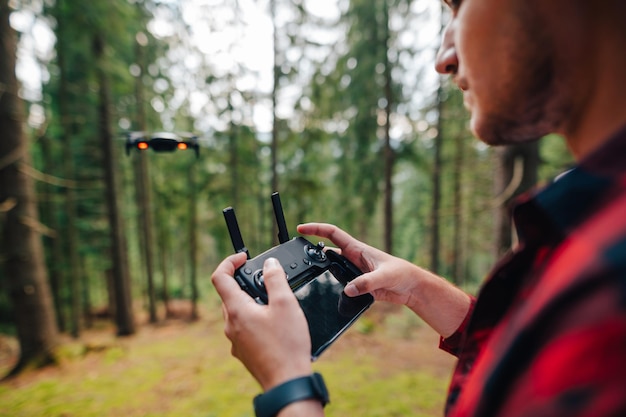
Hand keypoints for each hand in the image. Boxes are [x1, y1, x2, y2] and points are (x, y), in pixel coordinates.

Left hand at [211, 253, 312, 390]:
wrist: (287, 383)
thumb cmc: (286, 346)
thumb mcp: (286, 304)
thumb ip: (276, 279)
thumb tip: (269, 264)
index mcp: (237, 310)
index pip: (219, 277)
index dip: (229, 262)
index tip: (243, 258)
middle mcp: (231, 326)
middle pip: (229, 295)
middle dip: (245, 283)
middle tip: (266, 280)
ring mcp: (236, 341)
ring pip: (237, 312)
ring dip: (251, 302)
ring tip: (274, 304)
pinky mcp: (244, 351)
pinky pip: (244, 328)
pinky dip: (255, 318)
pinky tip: (274, 325)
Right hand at [297, 223, 421, 304]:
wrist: (411, 288)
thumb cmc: (402, 274)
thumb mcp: (384, 277)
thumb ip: (366, 283)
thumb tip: (347, 289)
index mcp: (357, 249)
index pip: (332, 234)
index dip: (316, 229)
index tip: (300, 228)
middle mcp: (353, 258)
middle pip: (326, 251)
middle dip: (311, 251)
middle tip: (296, 255)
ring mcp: (353, 272)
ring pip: (331, 270)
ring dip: (321, 272)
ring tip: (308, 278)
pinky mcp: (357, 285)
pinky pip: (339, 285)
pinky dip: (332, 289)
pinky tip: (328, 297)